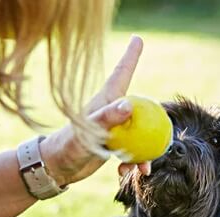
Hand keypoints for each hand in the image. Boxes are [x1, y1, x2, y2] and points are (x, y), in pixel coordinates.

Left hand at [38, 35, 151, 186]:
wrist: (56, 168)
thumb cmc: (67, 146)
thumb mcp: (87, 132)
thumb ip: (107, 118)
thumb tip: (129, 104)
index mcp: (106, 100)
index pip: (122, 73)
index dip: (131, 56)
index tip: (138, 38)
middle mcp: (112, 111)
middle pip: (141, 108)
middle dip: (155, 123)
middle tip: (163, 142)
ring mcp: (114, 128)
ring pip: (140, 133)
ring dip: (145, 152)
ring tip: (143, 169)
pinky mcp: (112, 144)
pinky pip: (132, 150)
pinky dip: (133, 162)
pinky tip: (126, 173)